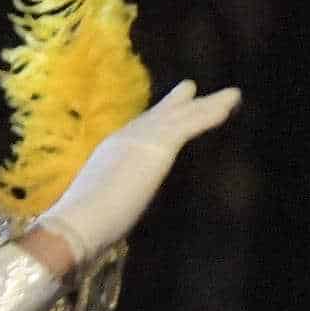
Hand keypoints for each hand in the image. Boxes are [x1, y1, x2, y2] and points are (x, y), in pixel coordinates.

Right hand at [31, 80, 241, 262]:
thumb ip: (112, 202)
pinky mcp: (158, 144)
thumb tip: (111, 217)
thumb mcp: (101, 207)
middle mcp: (124, 139)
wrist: (78, 221)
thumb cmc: (83, 224)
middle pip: (157, 116)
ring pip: (180, 115)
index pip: (135, 134)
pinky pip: (191, 123)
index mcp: (109, 155)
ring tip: (231, 95)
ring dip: (207, 105)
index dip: (151, 123)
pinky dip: (212, 112)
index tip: (164, 114)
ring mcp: (140, 138)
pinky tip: (231, 102)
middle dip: (177, 103)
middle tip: (191, 86)